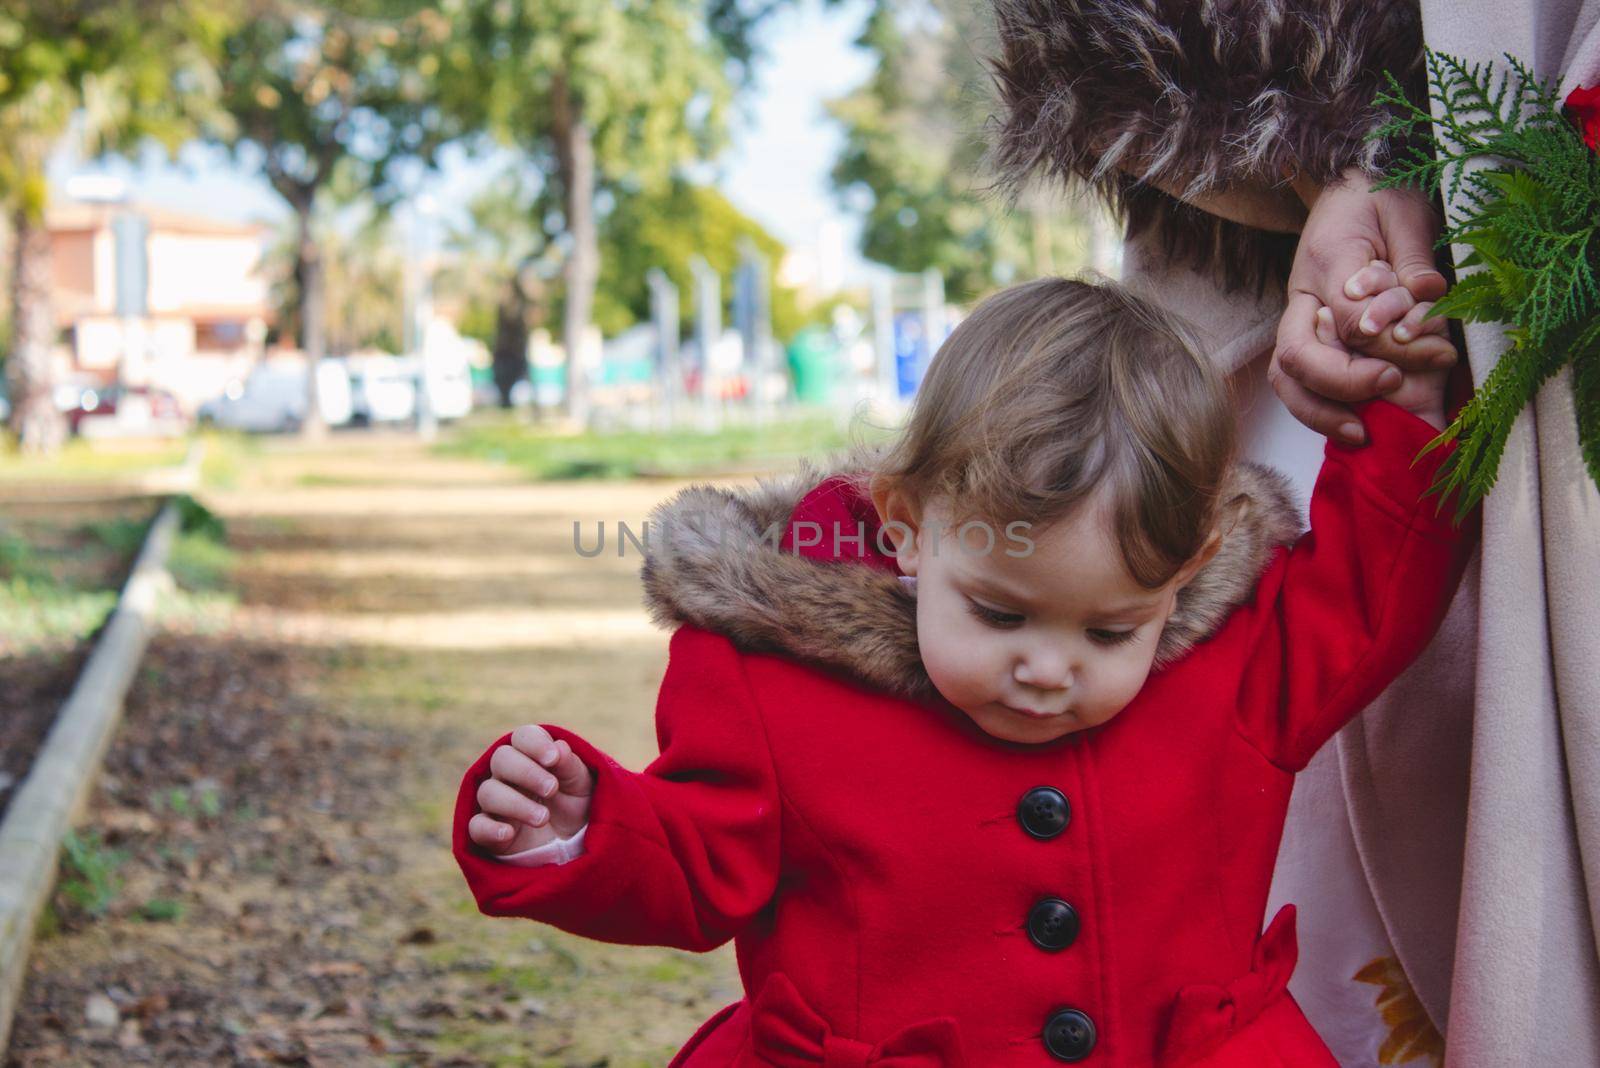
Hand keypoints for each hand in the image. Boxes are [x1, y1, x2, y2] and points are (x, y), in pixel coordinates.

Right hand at [468, 725, 593, 854]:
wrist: (572, 845)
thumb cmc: (574, 806)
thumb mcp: (582, 785)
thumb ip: (571, 766)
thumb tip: (559, 747)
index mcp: (531, 756)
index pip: (522, 737)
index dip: (535, 744)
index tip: (553, 759)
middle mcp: (507, 775)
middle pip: (501, 759)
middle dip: (527, 772)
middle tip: (552, 789)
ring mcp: (495, 804)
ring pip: (488, 792)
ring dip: (516, 804)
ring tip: (544, 818)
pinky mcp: (487, 832)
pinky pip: (475, 826)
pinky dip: (490, 828)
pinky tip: (509, 833)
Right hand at [1273, 168, 1456, 442]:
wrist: (1350, 189)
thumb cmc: (1380, 199)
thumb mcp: (1404, 211)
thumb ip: (1413, 253)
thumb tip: (1424, 292)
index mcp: (1327, 260)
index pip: (1343, 312)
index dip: (1381, 337)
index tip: (1428, 344)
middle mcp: (1302, 297)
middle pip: (1297, 354)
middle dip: (1342, 381)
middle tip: (1392, 382)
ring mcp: (1299, 321)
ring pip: (1287, 377)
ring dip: (1319, 411)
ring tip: (1361, 433)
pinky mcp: (1307, 339)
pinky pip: (1297, 385)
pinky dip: (1319, 412)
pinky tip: (1353, 429)